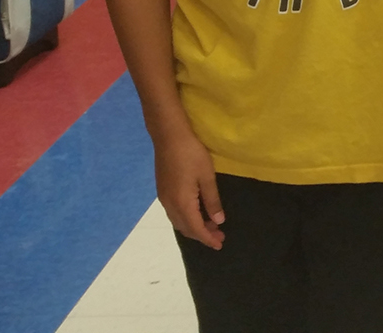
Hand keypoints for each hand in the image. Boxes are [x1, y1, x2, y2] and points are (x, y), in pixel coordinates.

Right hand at [154, 128, 223, 249]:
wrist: (169, 136)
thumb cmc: (191, 154)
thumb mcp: (207, 176)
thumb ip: (212, 200)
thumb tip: (218, 221)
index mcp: (181, 202)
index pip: (195, 228)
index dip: (208, 239)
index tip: (219, 245)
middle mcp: (169, 204)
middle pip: (185, 227)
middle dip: (202, 235)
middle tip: (220, 235)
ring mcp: (163, 197)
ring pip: (178, 221)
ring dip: (194, 226)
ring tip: (211, 226)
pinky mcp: (162, 190)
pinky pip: (174, 212)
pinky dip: (187, 218)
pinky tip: (197, 213)